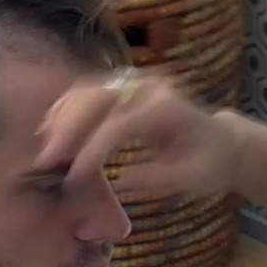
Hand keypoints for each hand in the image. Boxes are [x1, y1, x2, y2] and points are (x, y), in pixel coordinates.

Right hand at [34, 68, 244, 197]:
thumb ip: (157, 178)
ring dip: (62, 117)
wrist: (220, 142)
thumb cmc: (209, 164)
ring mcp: (135, 83)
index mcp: (167, 108)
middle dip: (68, 128)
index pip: (120, 123)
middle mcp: (149, 87)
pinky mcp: (123, 87)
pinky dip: (66, 108)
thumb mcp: (192, 178)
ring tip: (46, 147)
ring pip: (88, 90)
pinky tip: (50, 129)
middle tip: (47, 159)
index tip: (74, 176)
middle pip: (98, 97)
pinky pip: (87, 90)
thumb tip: (119, 183)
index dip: (93, 149)